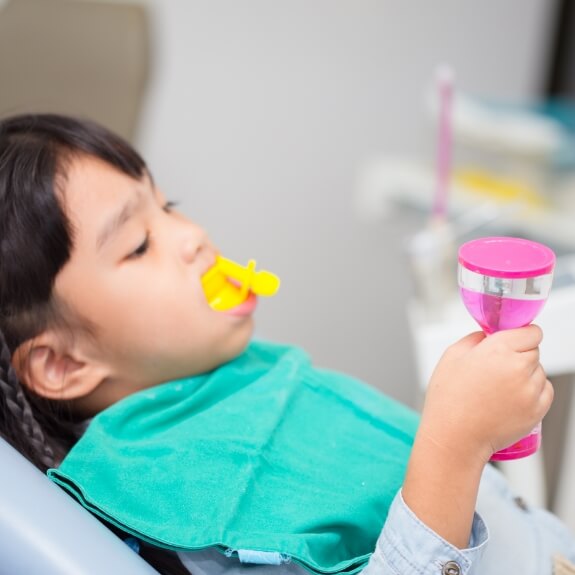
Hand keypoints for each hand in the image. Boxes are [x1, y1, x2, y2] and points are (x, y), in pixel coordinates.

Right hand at [418, 325, 552, 464]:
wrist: (455, 437)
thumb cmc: (448, 398)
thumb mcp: (452, 356)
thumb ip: (475, 338)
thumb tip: (489, 335)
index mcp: (498, 349)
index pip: (531, 332)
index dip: (521, 335)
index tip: (513, 340)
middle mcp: (518, 367)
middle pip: (534, 351)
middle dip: (519, 355)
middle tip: (497, 368)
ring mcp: (530, 390)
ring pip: (539, 372)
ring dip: (526, 374)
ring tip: (500, 388)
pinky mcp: (537, 410)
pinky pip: (545, 392)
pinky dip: (533, 392)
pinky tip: (510, 399)